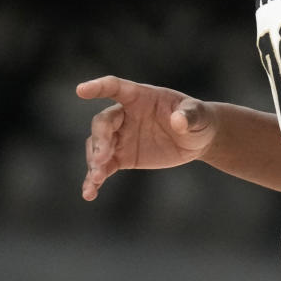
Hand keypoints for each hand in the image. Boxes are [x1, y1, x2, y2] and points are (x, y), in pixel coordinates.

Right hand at [76, 75, 216, 200]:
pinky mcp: (122, 157)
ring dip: (94, 161)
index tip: (81, 91)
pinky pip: (103, 167)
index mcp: (140, 97)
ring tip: (97, 179)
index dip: (98, 87)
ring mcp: (121, 136)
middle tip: (102, 158)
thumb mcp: (199, 115)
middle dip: (100, 139)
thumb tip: (178, 121)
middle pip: (103, 123)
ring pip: (97, 146)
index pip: (115, 87)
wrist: (196, 140)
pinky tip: (89, 193)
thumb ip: (190, 115)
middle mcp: (125, 115)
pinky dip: (94, 180)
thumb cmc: (197, 119)